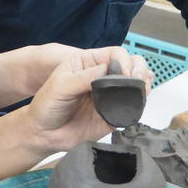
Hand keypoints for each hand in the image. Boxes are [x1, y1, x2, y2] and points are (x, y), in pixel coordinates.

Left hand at [23, 46, 146, 153]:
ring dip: (143, 84)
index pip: (114, 53)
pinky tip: (138, 102)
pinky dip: (139, 103)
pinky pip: (132, 106)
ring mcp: (109, 95)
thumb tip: (109, 69)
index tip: (124, 72)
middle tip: (138, 80)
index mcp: (87, 63)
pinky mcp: (113, 113)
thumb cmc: (47, 106)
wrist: (44, 134)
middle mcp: (101, 76)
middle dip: (139, 69)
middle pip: (130, 65)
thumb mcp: (60, 86)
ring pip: (135, 84)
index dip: (124, 60)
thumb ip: (84, 78)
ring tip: (141, 90)